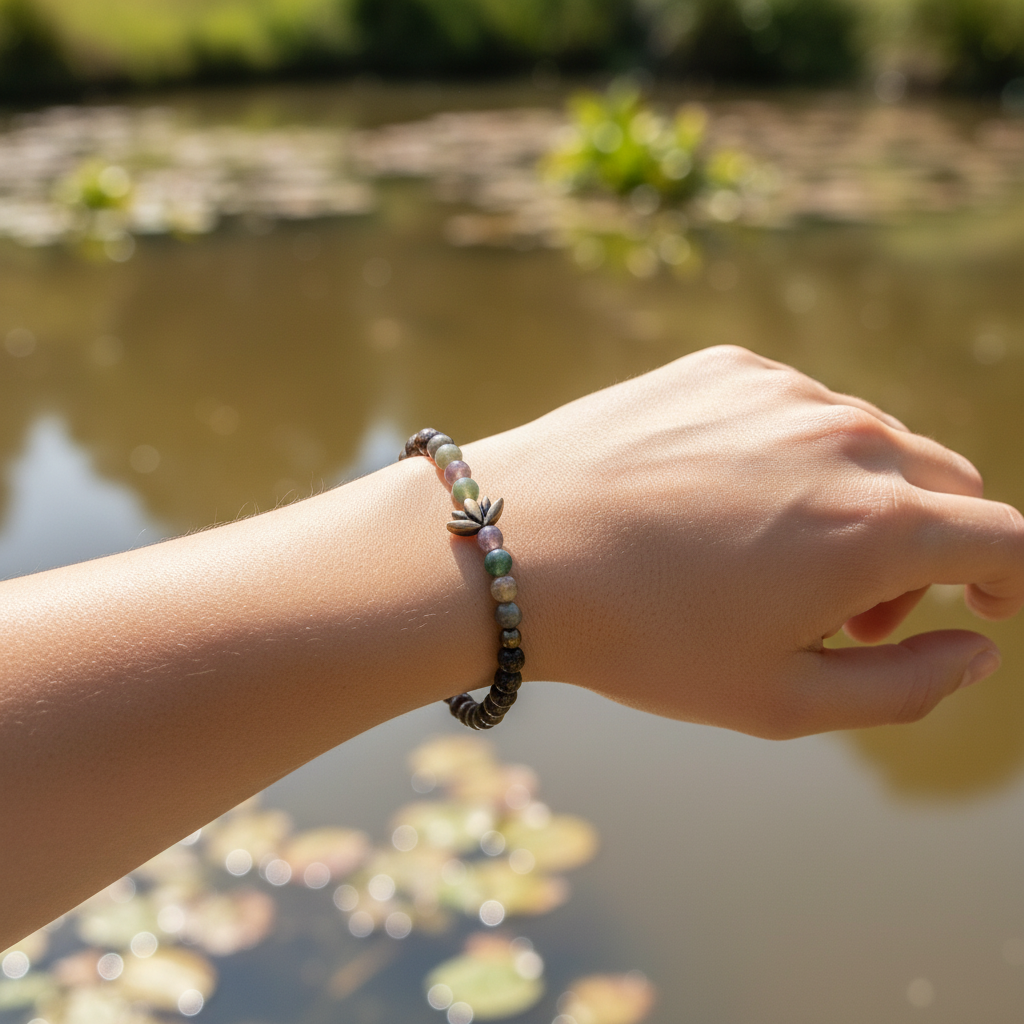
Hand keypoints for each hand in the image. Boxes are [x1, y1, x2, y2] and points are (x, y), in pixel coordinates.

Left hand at [466, 346, 1023, 737]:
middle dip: (926, 553)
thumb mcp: (779, 699)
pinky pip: (797, 409)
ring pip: (871, 443)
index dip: (1010, 581)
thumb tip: (977, 649)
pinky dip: (793, 457)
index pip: (1006, 541)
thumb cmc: (641, 638)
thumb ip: (905, 687)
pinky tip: (720, 502)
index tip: (984, 607)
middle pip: (945, 486)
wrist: (513, 546)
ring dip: (857, 503)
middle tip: (848, 613)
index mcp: (876, 525)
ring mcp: (783, 390)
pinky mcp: (726, 366)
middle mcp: (847, 437)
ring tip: (772, 561)